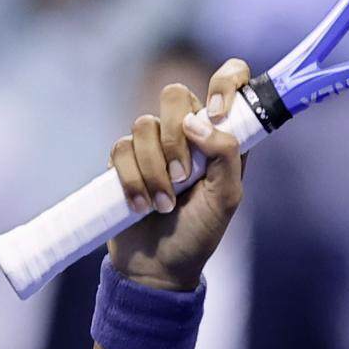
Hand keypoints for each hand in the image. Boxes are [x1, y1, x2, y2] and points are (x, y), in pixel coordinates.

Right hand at [108, 62, 253, 289]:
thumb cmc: (199, 233)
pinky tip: (141, 207)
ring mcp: (152, 145)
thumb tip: (196, 123)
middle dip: (175, 138)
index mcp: (219, 134)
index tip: (217, 112)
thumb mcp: (227, 198)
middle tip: (184, 176)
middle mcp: (186, 132)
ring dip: (154, 169)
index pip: (228, 81)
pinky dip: (132, 180)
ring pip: (143, 125)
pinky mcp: (123, 161)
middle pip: (174, 95)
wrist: (158, 267)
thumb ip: (226, 155)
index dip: (225, 82)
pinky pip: (120, 149)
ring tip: (164, 204)